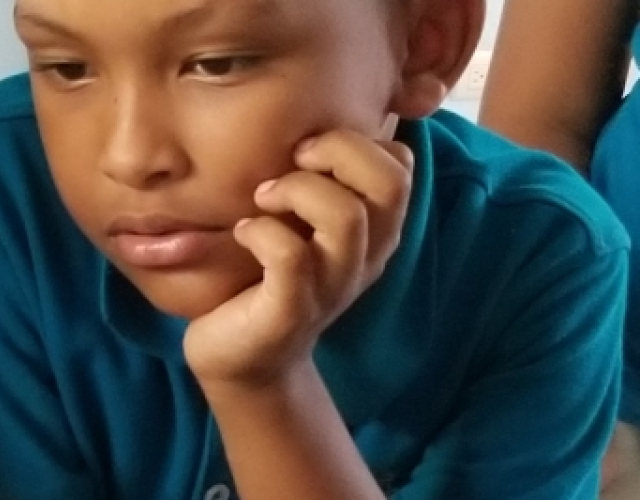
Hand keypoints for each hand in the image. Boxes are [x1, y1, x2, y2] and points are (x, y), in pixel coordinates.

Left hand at [183, 129, 413, 386]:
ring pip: (345, 216)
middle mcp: (364, 257)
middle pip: (391, 182)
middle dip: (337, 151)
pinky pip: (290, 255)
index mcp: (373, 232)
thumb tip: (308, 126)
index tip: (307, 152)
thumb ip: (319, 187)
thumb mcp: (303, 229)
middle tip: (292, 162)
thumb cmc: (269, 280)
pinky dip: (260, 231)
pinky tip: (243, 233)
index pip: (400, 164)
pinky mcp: (293, 309)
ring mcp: (333, 286)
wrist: (245, 359)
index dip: (357, 141)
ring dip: (294, 190)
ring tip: (261, 200)